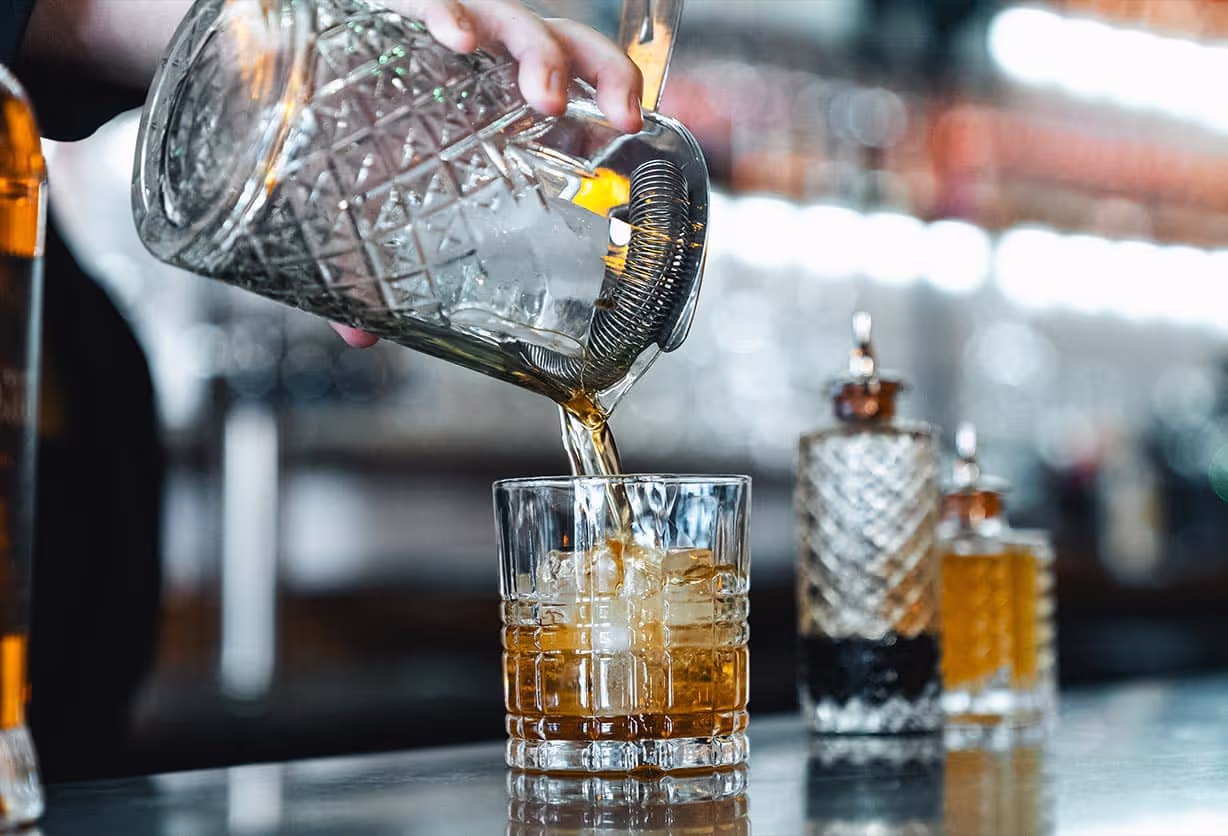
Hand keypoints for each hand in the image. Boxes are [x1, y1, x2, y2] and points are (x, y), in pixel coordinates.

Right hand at [332, 0, 643, 348]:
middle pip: (567, 45)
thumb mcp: (364, 202)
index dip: (611, 101)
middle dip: (604, 74)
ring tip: (542, 96)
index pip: (573, 87)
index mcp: (493, 102)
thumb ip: (369, 265)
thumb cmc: (343, 128)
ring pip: (516, 18)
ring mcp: (447, 28)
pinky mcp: (398, 5)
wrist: (280, 58)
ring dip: (538, 54)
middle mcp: (481, 62)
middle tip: (621, 118)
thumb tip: (359, 336)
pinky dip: (446, 11)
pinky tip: (452, 36)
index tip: (633, 133)